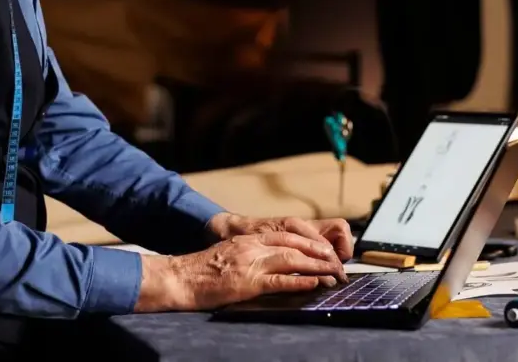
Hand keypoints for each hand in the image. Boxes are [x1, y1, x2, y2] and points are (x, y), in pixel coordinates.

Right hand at [135, 231, 348, 312]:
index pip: (288, 234)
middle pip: (295, 245)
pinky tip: (314, 283)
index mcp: (249, 238)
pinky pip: (279, 280)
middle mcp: (253, 246)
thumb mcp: (228, 253)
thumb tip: (270, 261)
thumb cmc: (201, 270)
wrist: (180, 277)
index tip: (326, 250)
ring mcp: (251, 263)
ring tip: (334, 273)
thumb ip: (249, 252)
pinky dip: (299, 281)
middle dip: (319, 254)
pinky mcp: (248, 282)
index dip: (310, 242)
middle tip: (338, 263)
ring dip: (317, 266)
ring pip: (292, 260)